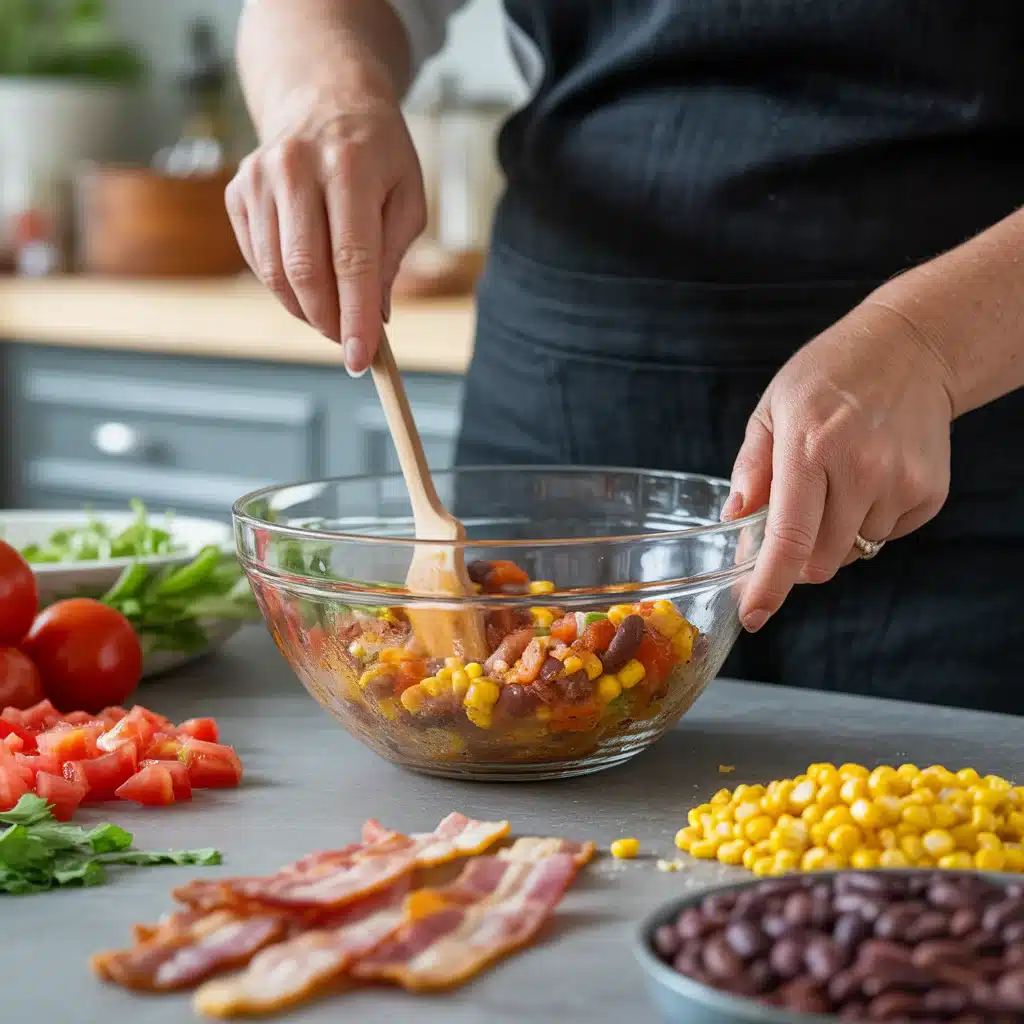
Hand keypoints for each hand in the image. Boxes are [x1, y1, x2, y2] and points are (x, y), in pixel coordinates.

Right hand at [226, 67, 424, 374]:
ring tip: (333, 314)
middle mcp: (296, 166)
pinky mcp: (238, 191)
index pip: (352, 259)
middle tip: (348, 342)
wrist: (324, 96)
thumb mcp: (408, 196)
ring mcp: (259, 177)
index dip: (355, 317)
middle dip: (329, 320)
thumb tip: (373, 318)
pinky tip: (308, 285)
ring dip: (306, 310)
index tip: (361, 360)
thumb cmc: (378, 154)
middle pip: (306, 270)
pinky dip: (284, 287)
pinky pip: (257, 260)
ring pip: (275, 272)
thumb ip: (393, 256)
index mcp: (350, 166)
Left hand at [725, 299, 955, 631]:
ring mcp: (901, 483)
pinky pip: (886, 536)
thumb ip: (751, 468)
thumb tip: (735, 518)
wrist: (911, 349)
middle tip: (791, 523)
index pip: (788, 538)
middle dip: (796, 559)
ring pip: (853, 551)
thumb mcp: (772, 409)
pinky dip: (867, 521)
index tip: (754, 615)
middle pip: (820, 561)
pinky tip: (868, 477)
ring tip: (837, 480)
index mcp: (810, 448)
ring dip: (834, 535)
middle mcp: (861, 470)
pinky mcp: (929, 494)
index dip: (769, 585)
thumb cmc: (829, 377)